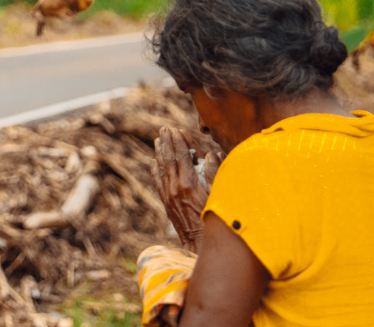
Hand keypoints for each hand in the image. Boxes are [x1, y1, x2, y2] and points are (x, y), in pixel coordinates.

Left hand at [151, 127, 216, 252]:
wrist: (200, 244)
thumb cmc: (215, 219)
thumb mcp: (220, 195)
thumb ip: (215, 173)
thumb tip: (210, 154)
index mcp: (189, 183)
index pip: (181, 156)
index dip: (178, 141)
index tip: (175, 129)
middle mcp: (175, 188)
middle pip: (169, 159)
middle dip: (167, 142)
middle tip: (164, 129)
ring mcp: (169, 196)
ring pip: (161, 169)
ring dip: (159, 153)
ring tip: (158, 140)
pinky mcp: (166, 203)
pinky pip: (158, 182)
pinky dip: (155, 170)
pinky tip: (153, 162)